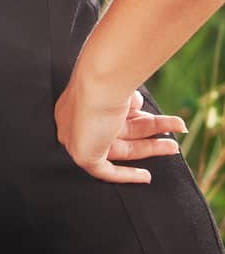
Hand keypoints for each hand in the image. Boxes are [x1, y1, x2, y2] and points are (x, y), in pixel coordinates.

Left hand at [54, 69, 185, 183]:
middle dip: (151, 131)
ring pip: (123, 147)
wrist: (100, 79)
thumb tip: (137, 103)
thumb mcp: (123, 87)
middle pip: (122, 131)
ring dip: (151, 146)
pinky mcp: (83, 156)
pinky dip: (128, 175)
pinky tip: (145, 177)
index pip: (111, 115)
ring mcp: (79, 139)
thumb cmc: (109, 76)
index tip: (150, 116)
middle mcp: (79, 120)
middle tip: (174, 129)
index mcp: (84, 100)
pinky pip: (107, 172)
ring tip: (173, 146)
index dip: (135, 117)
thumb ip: (129, 99)